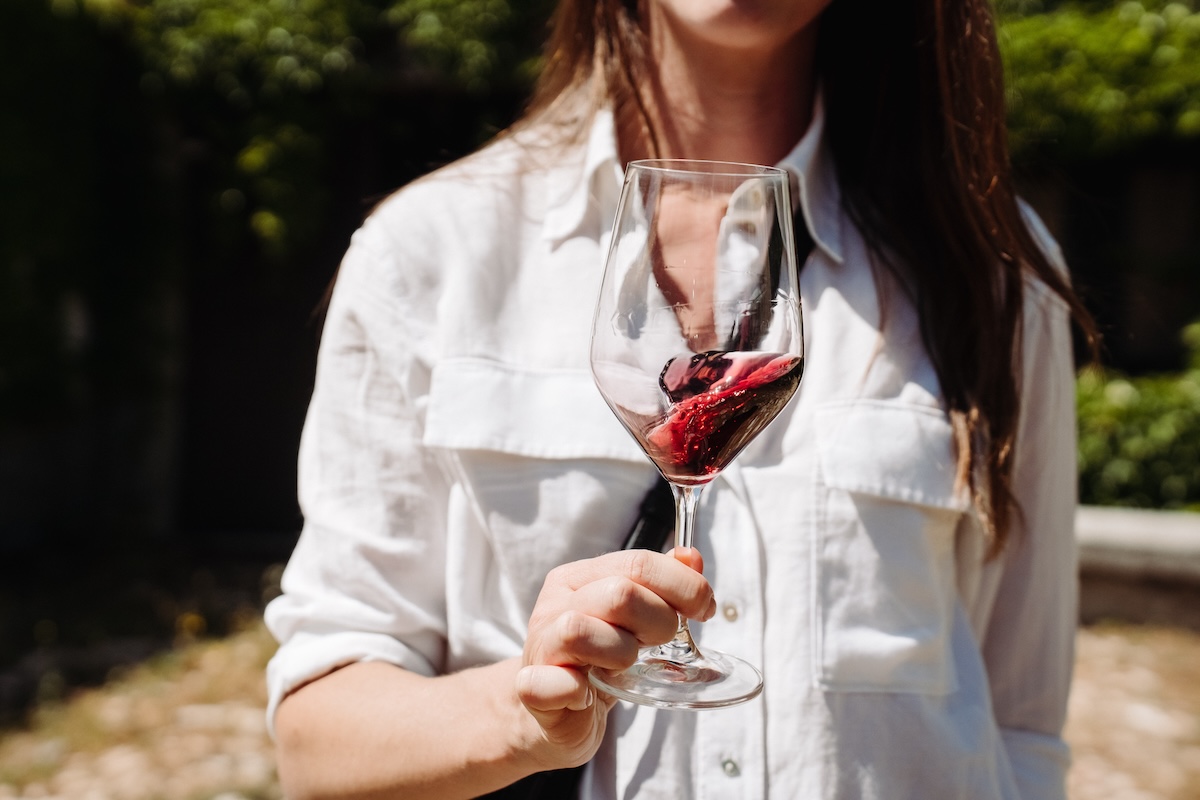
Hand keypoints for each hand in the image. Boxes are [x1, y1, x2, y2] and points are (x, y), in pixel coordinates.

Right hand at [515, 547, 714, 768]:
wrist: (554, 711)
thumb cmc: (598, 660)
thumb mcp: (631, 617)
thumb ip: (660, 585)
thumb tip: (692, 558)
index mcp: (579, 577)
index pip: (638, 562)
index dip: (684, 586)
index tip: (705, 610)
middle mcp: (555, 604)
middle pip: (619, 593)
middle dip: (660, 620)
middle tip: (661, 642)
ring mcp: (540, 645)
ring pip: (580, 630)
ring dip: (619, 653)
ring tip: (624, 667)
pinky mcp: (532, 689)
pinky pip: (545, 683)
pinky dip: (573, 689)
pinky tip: (586, 694)